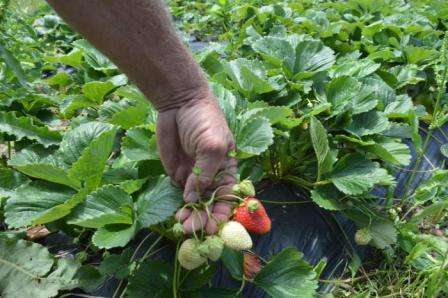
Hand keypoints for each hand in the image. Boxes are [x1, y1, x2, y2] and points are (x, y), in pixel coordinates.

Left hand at [156, 91, 236, 233]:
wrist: (178, 103)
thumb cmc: (203, 120)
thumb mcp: (212, 144)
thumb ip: (204, 172)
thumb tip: (191, 197)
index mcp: (226, 168)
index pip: (228, 196)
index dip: (222, 213)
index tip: (213, 227)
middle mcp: (211, 176)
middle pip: (210, 203)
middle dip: (203, 218)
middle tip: (193, 230)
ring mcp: (193, 176)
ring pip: (194, 202)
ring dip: (190, 216)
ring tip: (183, 226)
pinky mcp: (176, 173)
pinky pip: (179, 193)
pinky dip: (179, 206)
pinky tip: (177, 215)